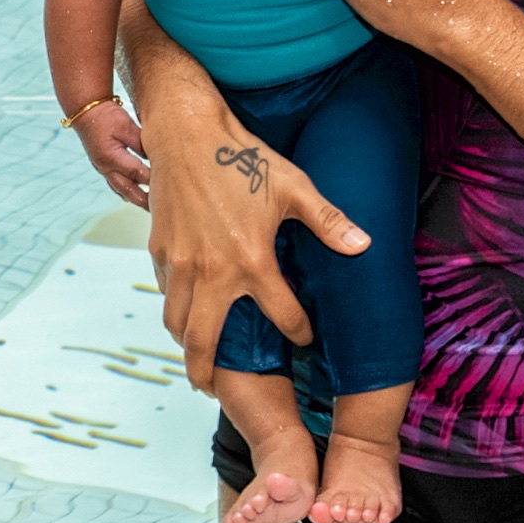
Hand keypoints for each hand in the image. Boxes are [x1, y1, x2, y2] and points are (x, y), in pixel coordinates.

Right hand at [70, 100, 150, 207]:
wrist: (84, 111)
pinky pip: (116, 184)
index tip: (169, 187)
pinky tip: (134, 195)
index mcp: (112, 158)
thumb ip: (141, 143)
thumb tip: (157, 156)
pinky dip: (127, 191)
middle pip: (129, 190)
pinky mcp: (103, 166)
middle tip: (160, 210)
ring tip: (150, 207)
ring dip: (136, 198)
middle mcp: (106, 167)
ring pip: (122, 190)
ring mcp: (103, 168)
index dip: (153, 182)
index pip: (138, 174)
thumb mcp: (126, 126)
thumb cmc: (105, 116)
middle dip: (145, 201)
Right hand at [142, 115, 365, 390]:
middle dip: (206, 372)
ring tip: (194, 359)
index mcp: (251, 261)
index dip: (298, 331)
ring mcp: (180, 263)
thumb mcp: (294, 187)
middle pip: (203, 341)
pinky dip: (172, 309)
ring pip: (176, 321)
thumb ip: (328, 222)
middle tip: (213, 389)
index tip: (304, 339)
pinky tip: (181, 311)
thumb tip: (364, 246)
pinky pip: (163, 292)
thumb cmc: (243, 157)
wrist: (186, 133)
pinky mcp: (159, 249)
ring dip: (184, 345)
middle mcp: (211, 272)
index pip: (281, 315)